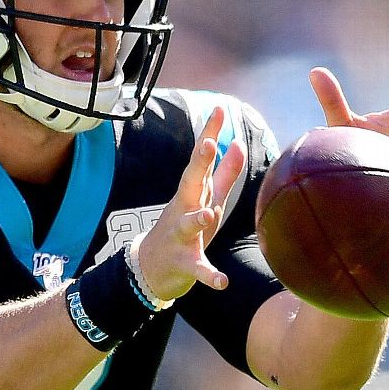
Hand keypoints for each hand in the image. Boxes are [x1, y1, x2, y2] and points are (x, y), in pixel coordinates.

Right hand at [132, 106, 244, 298]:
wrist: (151, 268)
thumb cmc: (185, 228)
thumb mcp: (207, 198)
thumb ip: (224, 172)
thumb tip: (237, 143)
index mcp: (193, 192)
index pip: (202, 158)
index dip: (211, 133)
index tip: (220, 107)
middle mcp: (184, 209)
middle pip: (191, 182)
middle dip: (199, 164)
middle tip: (208, 143)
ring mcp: (182, 235)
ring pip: (190, 224)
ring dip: (199, 218)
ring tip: (209, 213)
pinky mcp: (185, 262)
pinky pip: (198, 269)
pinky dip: (209, 275)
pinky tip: (222, 282)